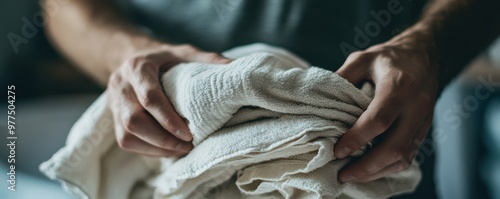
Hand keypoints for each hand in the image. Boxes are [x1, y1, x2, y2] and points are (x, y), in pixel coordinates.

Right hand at [107, 44, 230, 156]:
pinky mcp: (114, 119)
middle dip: (162, 139)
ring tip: (181, 150)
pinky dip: (149, 150)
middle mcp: (120, 86)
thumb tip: (232, 67)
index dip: (168, 119)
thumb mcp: (183, 52)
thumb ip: (205, 58)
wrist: (131, 58)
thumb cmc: (163, 59)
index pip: (149, 97)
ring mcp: (114, 104)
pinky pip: (127, 141)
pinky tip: (168, 150)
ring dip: (156, 148)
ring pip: (127, 135)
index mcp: (137, 68)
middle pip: (134, 121)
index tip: (188, 133)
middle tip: (188, 145)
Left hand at [333, 39, 438, 182]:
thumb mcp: (362, 58)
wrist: (425, 54)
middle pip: (394, 147)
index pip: (378, 120)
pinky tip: (369, 169)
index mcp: (399, 86)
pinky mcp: (425, 129)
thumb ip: (342, 78)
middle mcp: (416, 106)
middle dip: (367, 167)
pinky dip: (388, 167)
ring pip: (404, 157)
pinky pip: (409, 155)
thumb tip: (321, 102)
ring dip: (377, 172)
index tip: (337, 150)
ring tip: (353, 175)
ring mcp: (424, 120)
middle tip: (343, 174)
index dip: (356, 139)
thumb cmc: (390, 57)